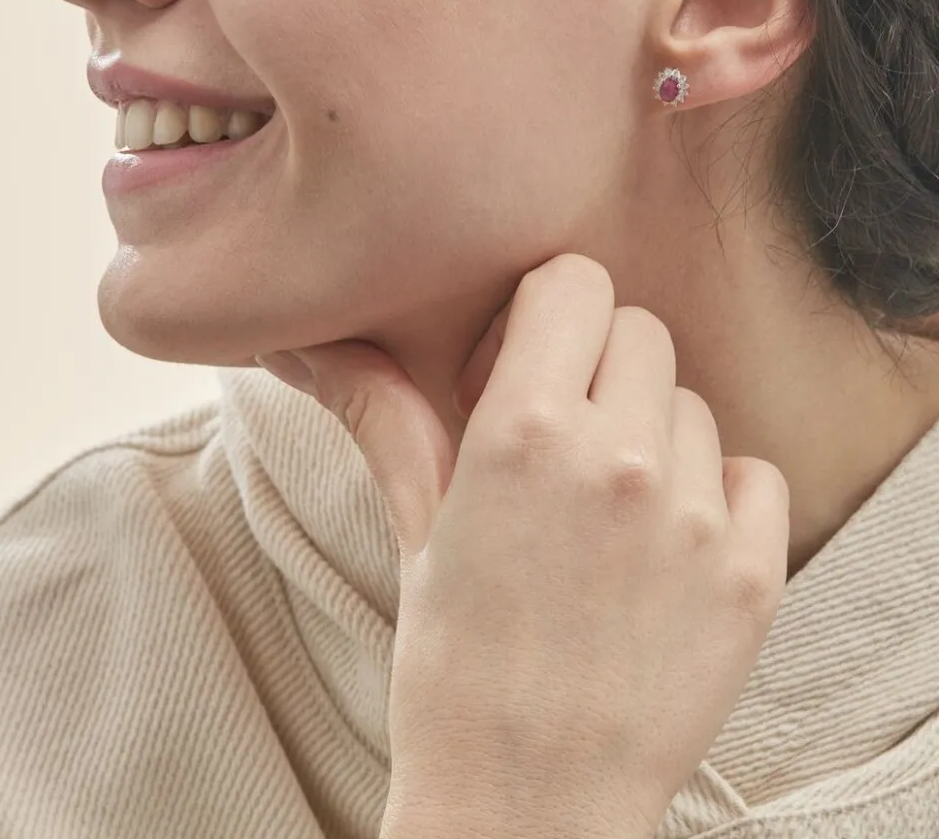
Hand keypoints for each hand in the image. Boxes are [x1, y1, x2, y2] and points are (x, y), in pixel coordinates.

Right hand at [256, 254, 789, 838]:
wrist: (526, 804)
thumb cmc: (456, 670)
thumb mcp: (416, 532)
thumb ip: (385, 419)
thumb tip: (316, 350)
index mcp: (521, 432)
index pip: (575, 282)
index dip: (547, 313)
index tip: (526, 365)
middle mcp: (615, 458)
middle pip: (639, 330)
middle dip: (598, 365)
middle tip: (561, 434)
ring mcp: (693, 515)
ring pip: (691, 403)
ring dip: (652, 434)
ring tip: (607, 507)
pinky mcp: (750, 573)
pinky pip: (753, 474)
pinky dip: (719, 492)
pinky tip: (667, 544)